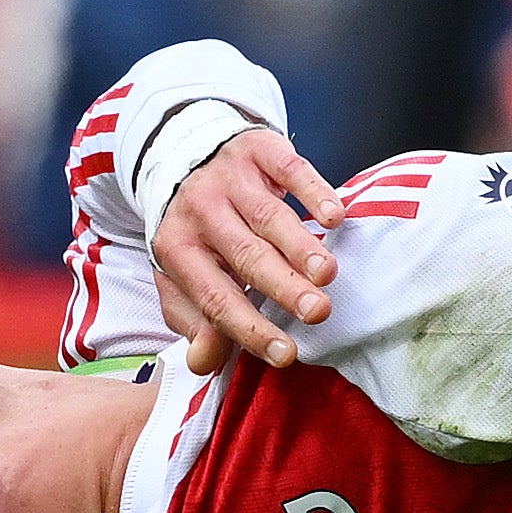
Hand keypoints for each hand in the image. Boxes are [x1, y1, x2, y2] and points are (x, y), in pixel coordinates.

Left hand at [155, 127, 345, 373]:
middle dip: (283, 286)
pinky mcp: (259, 149)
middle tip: (317, 312)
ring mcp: (230, 177)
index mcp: (176, 249)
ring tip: (328, 273)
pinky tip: (335, 217)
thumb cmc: (194, 229)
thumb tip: (205, 363)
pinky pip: (289, 169)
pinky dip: (314, 191)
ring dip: (301, 245)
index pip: (215, 296)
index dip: (250, 328)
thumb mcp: (180, 275)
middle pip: (245, 255)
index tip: (286, 354)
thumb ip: (195, 320)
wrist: (184, 151)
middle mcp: (200, 211)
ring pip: (269, 216)